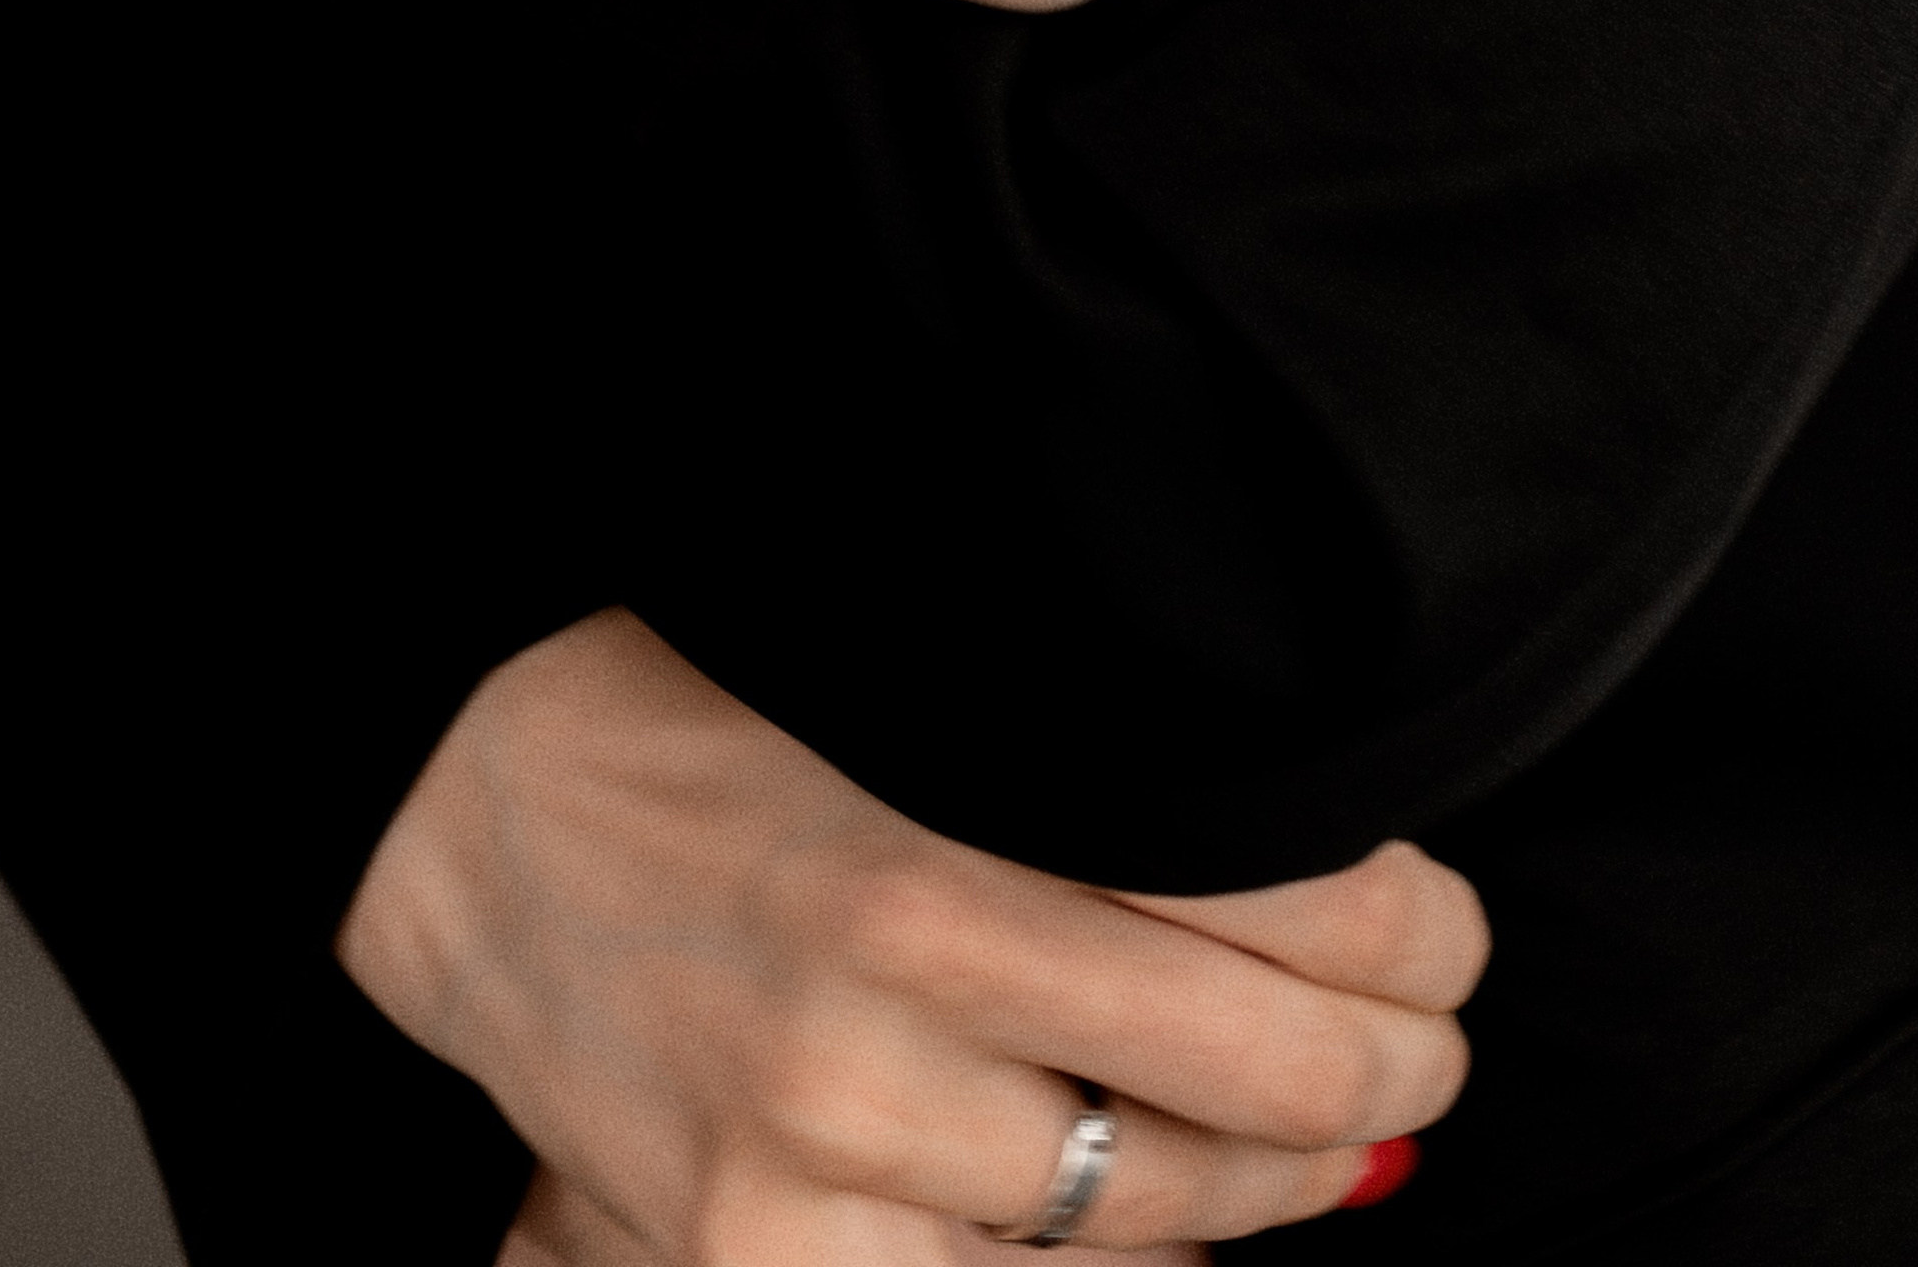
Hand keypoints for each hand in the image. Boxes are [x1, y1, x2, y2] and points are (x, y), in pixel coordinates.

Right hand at [337, 610, 1483, 1262]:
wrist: (472, 811)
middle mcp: (881, 1028)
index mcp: (933, 856)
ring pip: (1153, 1229)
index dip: (1417, 944)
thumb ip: (1108, 795)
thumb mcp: (925, 703)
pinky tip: (1173, 1229)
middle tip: (1425, 1053)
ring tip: (1324, 1148)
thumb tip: (1340, 921)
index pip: (1283, 936)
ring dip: (1279, 1195)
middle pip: (1253, 1100)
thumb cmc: (721, 717)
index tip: (1445, 937)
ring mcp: (814, 1170)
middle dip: (1386, 1082)